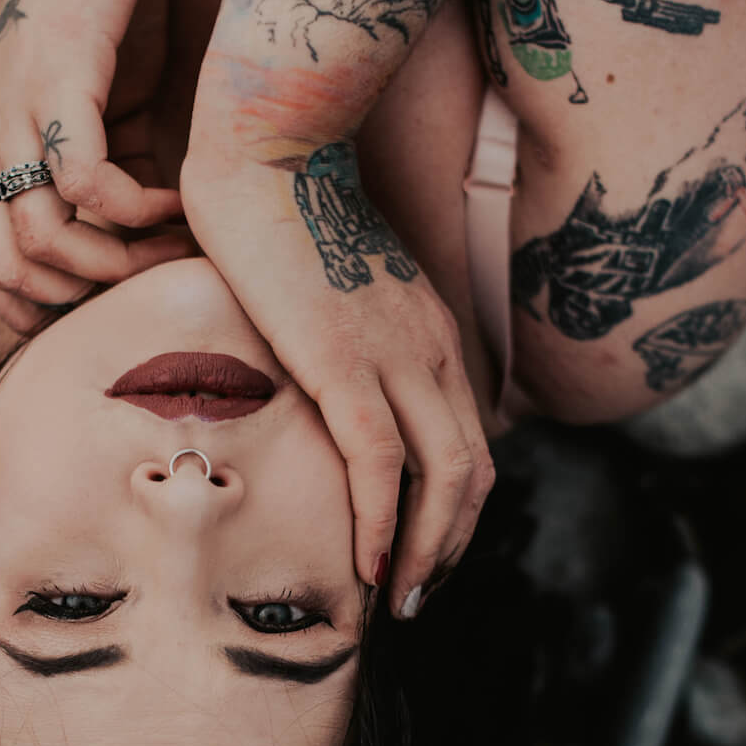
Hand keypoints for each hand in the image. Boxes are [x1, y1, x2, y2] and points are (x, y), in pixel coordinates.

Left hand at [0, 0, 190, 331]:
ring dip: (112, 263)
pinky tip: (173, 199)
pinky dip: (134, 209)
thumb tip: (143, 223)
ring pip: (38, 239)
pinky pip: (81, 179)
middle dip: (82, 298)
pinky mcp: (59, 80)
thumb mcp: (94, 96)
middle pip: (3, 270)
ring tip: (167, 245)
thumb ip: (104, 157)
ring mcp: (20, 112)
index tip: (107, 300)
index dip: (41, 308)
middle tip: (144, 277)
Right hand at [180, 151, 494, 617]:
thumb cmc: (281, 209)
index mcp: (433, 333)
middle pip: (474, 473)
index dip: (454, 511)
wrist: (270, 142)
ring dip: (426, 554)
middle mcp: (431, 348)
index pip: (468, 441)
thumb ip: (344, 335)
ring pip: (442, 479)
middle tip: (418, 598)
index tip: (421, 554)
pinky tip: (368, 566)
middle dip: (452, 548)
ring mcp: (395, 354)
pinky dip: (382, 525)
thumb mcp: (335, 286)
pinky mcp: (344, 359)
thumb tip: (315, 376)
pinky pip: (380, 461)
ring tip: (397, 602)